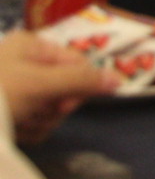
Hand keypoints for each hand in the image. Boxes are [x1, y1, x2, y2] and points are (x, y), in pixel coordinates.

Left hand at [0, 32, 115, 141]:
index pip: (76, 63)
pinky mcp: (8, 112)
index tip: (66, 104)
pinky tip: (15, 131)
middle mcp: (25, 64)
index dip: (78, 85)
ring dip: (40, 122)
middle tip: (39, 113)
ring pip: (51, 108)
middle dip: (54, 107)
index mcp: (31, 46)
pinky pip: (35, 121)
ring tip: (20, 124)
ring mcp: (16, 89)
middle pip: (65, 88)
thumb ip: (81, 81)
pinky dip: (28, 130)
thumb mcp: (40, 83)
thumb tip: (119, 80)